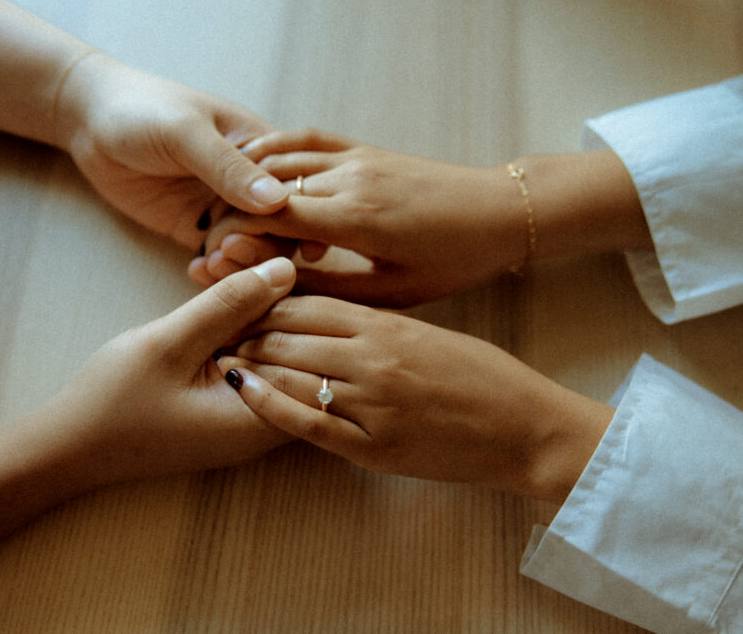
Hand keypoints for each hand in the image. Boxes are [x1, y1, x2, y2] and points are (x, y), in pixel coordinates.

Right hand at [40, 257, 297, 482]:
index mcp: (261, 420)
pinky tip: (221, 313)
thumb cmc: (115, 402)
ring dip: (264, 322)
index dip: (304, 315)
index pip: (320, 365)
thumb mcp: (170, 342)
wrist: (71, 445)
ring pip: (284, 361)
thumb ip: (229, 305)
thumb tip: (285, 267)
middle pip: (309, 362)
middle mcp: (267, 428)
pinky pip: (260, 367)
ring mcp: (251, 421)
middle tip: (254, 277)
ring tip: (235, 291)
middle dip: (286, 313)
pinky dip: (247, 337)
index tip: (275, 281)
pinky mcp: (235, 410)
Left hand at [55, 53, 289, 248]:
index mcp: (264, 149)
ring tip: (211, 261)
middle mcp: (250, 182)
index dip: (297, 219)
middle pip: (281, 227)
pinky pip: (219, 259)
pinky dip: (215, 272)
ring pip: (253, 249)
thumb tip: (278, 201)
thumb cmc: (143, 110)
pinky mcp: (196, 229)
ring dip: (240, 263)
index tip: (281, 238)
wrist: (89, 120)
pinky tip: (197, 270)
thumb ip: (229, 167)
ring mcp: (224, 208)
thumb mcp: (186, 133)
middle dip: (265, 246)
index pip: (299, 190)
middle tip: (231, 250)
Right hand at [187, 128, 528, 305]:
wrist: (501, 211)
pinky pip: (307, 139)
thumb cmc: (454, 260)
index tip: (214, 260)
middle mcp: (350, 179)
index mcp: (356, 219)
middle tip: (212, 244)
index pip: (271, 218)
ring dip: (246, 183)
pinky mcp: (365, 148)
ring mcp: (357, 157)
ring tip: (222, 211)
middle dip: (231, 215)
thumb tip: (274, 287)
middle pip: (267, 189)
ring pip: (281, 160)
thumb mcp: (392, 290)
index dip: (234, 237)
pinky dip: (274, 150)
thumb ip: (330, 287)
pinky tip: (253, 165)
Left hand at [218, 295, 612, 502]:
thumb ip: (377, 325)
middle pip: (289, 335)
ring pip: (291, 374)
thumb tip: (328, 317)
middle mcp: (373, 358)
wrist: (525, 428)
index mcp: (389, 324)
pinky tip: (244, 390)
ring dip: (252, 361)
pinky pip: (307, 424)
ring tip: (220, 354)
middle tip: (217, 324)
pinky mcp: (372, 447)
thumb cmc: (484, 376)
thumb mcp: (429, 333)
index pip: (308, 302)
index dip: (266, 297)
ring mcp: (371, 404)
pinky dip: (269, 404)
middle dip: (247, 328)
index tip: (239, 294)